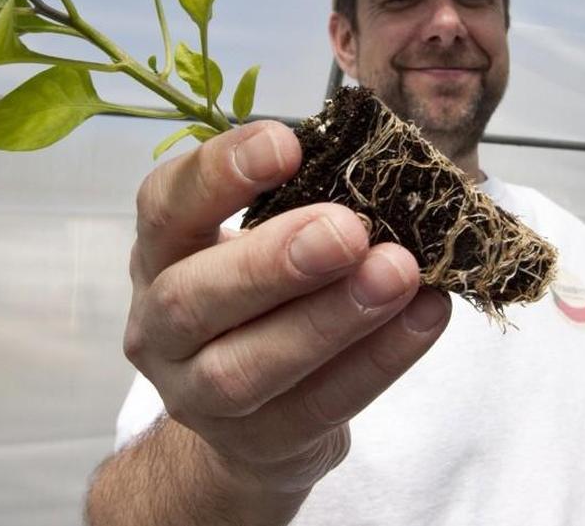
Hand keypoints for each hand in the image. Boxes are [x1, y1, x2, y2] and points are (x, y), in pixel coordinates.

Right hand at [125, 121, 451, 495]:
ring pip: (248, 367)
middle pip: (193, 297)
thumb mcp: (259, 244)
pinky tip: (425, 315)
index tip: (286, 143)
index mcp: (159, 257)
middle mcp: (159, 328)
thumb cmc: (262, 302)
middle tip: (347, 230)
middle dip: (273, 261)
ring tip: (397, 273)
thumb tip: (384, 166)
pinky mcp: (259, 443)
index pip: (164, 208)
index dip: (218, 173)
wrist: (252, 420)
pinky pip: (319, 405)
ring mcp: (198, 397)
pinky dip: (378, 360)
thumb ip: (301, 207)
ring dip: (328, 318)